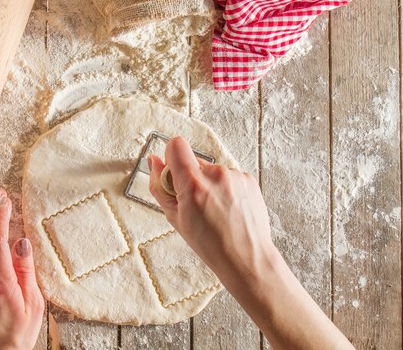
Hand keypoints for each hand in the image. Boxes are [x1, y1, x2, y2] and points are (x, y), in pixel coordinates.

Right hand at [147, 137, 276, 285]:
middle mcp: (216, 175)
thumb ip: (160, 187)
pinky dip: (226, 189)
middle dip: (190, 177)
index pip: (176, 146)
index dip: (170, 157)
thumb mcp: (175, 218)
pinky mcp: (248, 179)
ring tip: (215, 211)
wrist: (246, 258)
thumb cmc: (210, 244)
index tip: (172, 173)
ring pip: (212, 171)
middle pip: (194, 161)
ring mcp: (235, 176)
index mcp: (194, 185)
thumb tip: (154, 162)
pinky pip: (229, 177)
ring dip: (209, 184)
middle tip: (194, 204)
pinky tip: (228, 209)